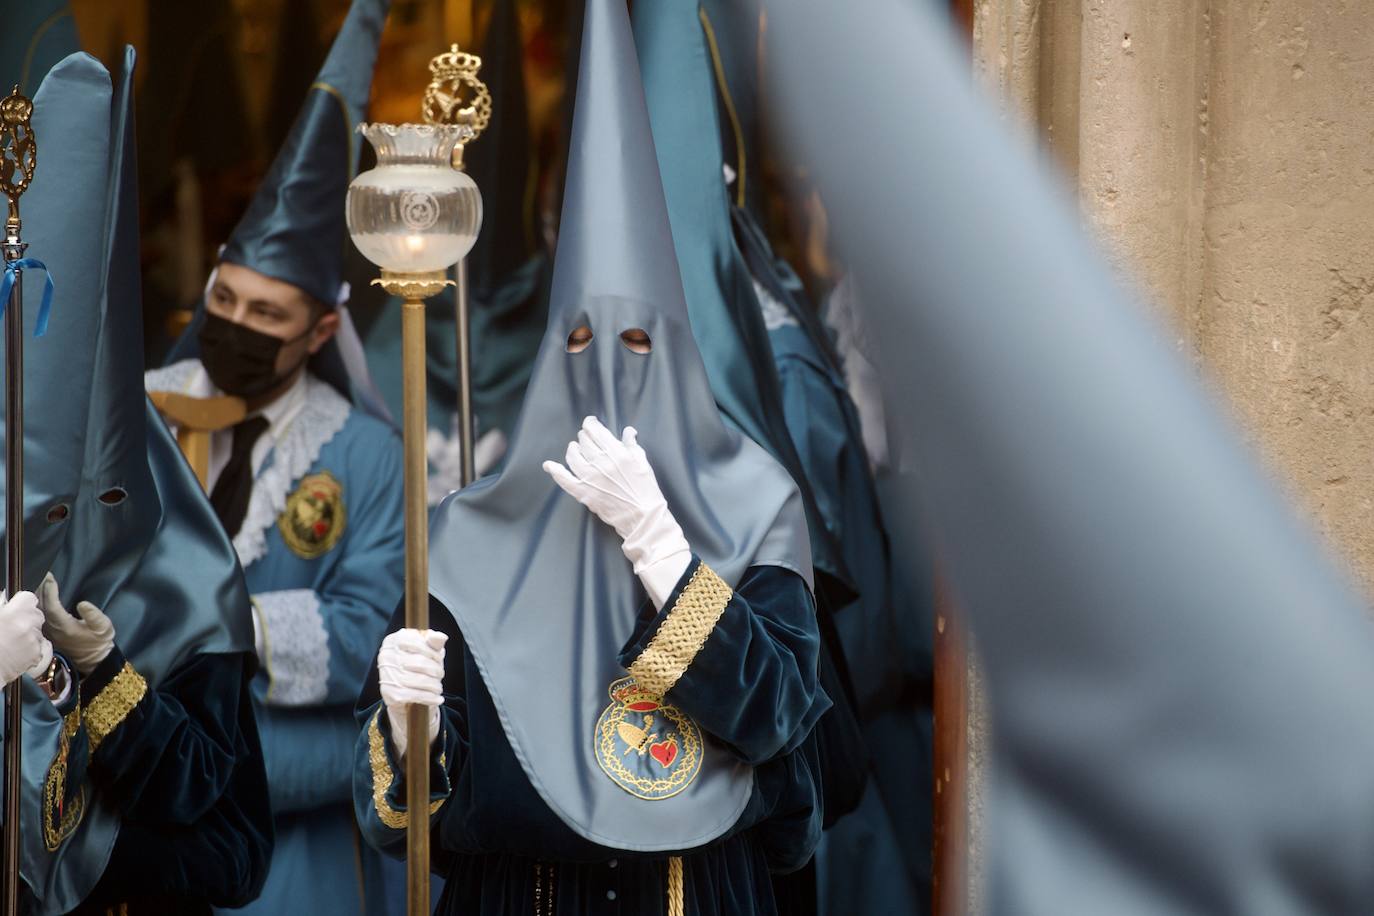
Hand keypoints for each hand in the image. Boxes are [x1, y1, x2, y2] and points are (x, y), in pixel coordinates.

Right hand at [0, 591, 52, 685]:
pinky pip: (38, 647)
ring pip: (38, 631)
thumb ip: (1, 607)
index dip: (22, 603)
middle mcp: (27, 624)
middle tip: (13, 627)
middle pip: (36, 614)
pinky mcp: (36, 655)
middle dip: (27, 618)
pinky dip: (30, 649)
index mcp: (13, 613)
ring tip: (12, 642)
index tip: (17, 607)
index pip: (29, 598)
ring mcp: (33, 640)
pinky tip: (16, 652)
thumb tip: (5, 602)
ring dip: (29, 634)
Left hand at [38, 574, 115, 674]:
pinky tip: (41, 595)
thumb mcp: (103, 627)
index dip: (50, 590)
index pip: (52, 604)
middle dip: (42, 589)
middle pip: (41, 605)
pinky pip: (39, 614)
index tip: (50, 576)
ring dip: (39, 595)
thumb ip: (94, 615)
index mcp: (65, 626)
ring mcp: (48, 631)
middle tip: (44, 574)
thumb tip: (82, 603)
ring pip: (38, 610)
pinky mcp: (48, 632)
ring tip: (41, 581)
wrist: (93, 659)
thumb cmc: (99, 641)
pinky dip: (39, 603)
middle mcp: (52, 628)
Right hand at [378, 628, 446, 760]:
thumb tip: (440, 637)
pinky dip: (428, 698)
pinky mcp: (388, 695)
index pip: (415, 640)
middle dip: (435, 670)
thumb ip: (433, 644)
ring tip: (440, 690)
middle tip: (441, 678)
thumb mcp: (430, 656)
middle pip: (417, 661)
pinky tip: (437, 700)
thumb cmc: (422, 673)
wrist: (407, 706)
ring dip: (433, 686)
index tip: (440, 659)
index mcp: (394, 641)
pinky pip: (412, 695)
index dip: (430, 651)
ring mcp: (385, 677)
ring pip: (416, 678)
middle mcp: (385, 657)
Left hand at [543, 417, 691, 607]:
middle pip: (584, 442)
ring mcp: (590, 478)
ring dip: (572, 449)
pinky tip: (549, 465)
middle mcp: (601, 462)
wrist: (643, 517)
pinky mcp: (583, 493)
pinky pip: (564, 479)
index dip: (590, 424)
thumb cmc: (645, 489)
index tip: (590, 423)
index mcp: (616, 452)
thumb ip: (632, 445)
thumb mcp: (643, 462)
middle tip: (585, 438)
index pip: (595, 431)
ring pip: (573, 456)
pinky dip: (555, 471)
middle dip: (584, 437)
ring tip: (574, 448)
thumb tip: (627, 431)